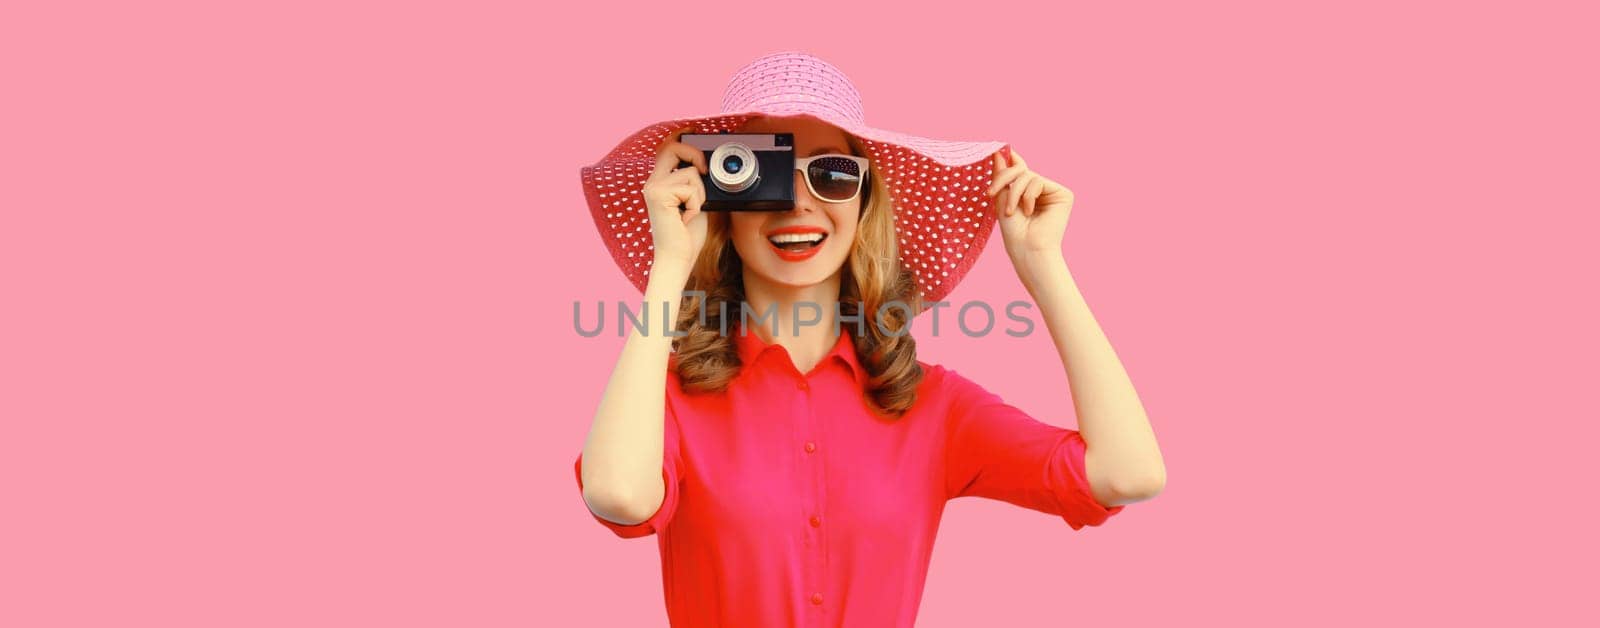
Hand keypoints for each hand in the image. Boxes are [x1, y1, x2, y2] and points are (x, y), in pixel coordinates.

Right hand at [641, 127, 710, 278]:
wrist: (678, 257)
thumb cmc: (687, 235)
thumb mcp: (697, 202)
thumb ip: (697, 184)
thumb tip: (708, 168)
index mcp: (660, 182)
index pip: (668, 149)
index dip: (681, 138)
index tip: (694, 131)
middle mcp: (653, 182)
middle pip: (672, 148)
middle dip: (694, 154)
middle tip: (704, 172)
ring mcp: (654, 188)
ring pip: (689, 173)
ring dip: (700, 194)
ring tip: (691, 211)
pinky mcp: (658, 195)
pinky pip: (690, 187)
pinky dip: (696, 203)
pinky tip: (687, 217)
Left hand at [986, 148, 1074, 269]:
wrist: (1027, 249)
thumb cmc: (1014, 231)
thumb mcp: (1002, 199)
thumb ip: (1002, 175)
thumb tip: (999, 151)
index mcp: (1027, 192)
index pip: (1018, 170)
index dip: (1009, 160)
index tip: (996, 150)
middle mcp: (1041, 190)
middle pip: (1021, 169)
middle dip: (1004, 178)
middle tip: (991, 193)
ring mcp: (1053, 191)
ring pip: (1028, 175)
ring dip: (1015, 192)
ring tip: (1012, 211)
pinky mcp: (1063, 194)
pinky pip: (1038, 181)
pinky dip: (1028, 195)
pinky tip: (1029, 211)